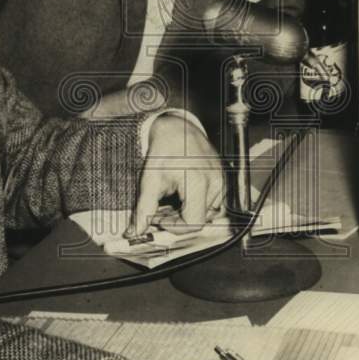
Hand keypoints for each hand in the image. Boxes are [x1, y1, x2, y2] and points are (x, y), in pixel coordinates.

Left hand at [129, 114, 223, 236]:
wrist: (176, 128)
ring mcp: (221, 182)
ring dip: (185, 215)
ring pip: (205, 215)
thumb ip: (144, 208)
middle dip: (176, 221)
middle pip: (198, 220)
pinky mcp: (222, 182)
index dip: (174, 227)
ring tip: (168, 202)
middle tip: (158, 212)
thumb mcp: (149, 179)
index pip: (193, 222)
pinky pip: (210, 205)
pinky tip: (180, 198)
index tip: (158, 219)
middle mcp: (215, 182)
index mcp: (198, 181)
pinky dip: (194, 207)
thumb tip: (136, 231)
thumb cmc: (165, 148)